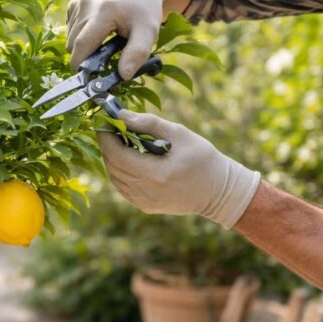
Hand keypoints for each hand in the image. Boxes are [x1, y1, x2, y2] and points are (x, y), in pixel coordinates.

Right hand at [66, 0, 170, 79]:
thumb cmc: (144, 10)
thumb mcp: (148, 31)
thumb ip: (137, 53)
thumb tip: (123, 76)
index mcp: (104, 10)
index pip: (82, 43)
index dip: (80, 65)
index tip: (87, 80)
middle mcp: (86, 4)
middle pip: (73, 44)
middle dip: (83, 59)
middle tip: (102, 65)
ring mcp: (78, 3)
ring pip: (69, 38)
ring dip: (82, 49)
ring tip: (103, 45)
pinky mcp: (74, 4)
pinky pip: (70, 30)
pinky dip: (79, 37)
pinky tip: (97, 33)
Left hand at [97, 110, 260, 228]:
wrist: (218, 192)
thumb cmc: (202, 158)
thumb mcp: (179, 134)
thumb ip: (148, 123)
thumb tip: (120, 114)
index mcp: (155, 174)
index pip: (117, 154)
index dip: (105, 136)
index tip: (103, 120)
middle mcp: (146, 192)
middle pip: (112, 166)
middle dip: (108, 145)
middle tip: (112, 127)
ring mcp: (144, 202)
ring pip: (115, 178)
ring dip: (113, 158)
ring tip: (122, 140)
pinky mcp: (145, 206)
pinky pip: (123, 187)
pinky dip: (121, 171)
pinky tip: (130, 158)